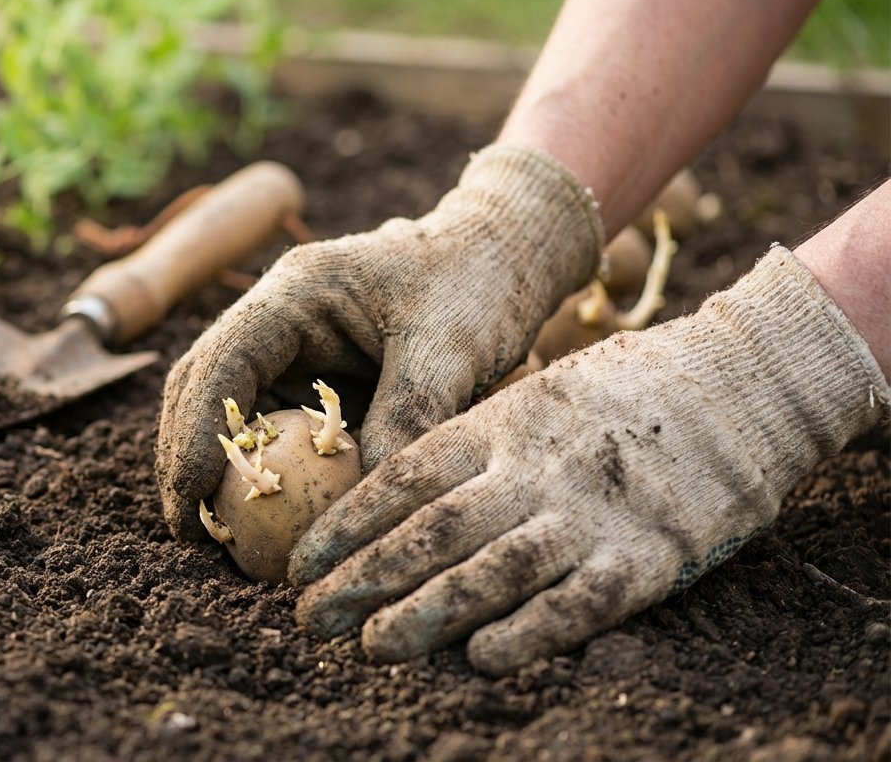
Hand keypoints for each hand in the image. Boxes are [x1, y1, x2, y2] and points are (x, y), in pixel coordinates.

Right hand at [156, 145, 603, 540]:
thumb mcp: (449, 350)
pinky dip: (264, 474)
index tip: (191, 506)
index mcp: (293, 293)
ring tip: (220, 542)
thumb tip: (363, 510)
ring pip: (227, 414)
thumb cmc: (478, 285)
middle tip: (193, 538)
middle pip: (200, 392)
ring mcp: (287, 349)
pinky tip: (270, 524)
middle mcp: (274, 319)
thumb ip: (407, 419)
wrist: (501, 257)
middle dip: (187, 464)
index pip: (217, 367)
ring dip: (217, 473)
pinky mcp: (308, 378)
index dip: (192, 439)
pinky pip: (272, 430)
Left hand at [290, 248, 889, 674]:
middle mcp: (535, 466)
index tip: (300, 565)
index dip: (346, 526)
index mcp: (501, 421)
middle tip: (308, 619)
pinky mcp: (648, 557)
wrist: (740, 383)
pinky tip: (479, 658)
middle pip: (432, 529)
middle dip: (362, 577)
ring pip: (493, 570)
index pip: (403, 478)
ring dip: (425, 612)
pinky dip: (528, 632)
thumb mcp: (532, 396)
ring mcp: (591, 513)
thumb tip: (388, 499)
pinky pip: (578, 602)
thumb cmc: (620, 394)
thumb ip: (470, 444)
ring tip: (370, 645)